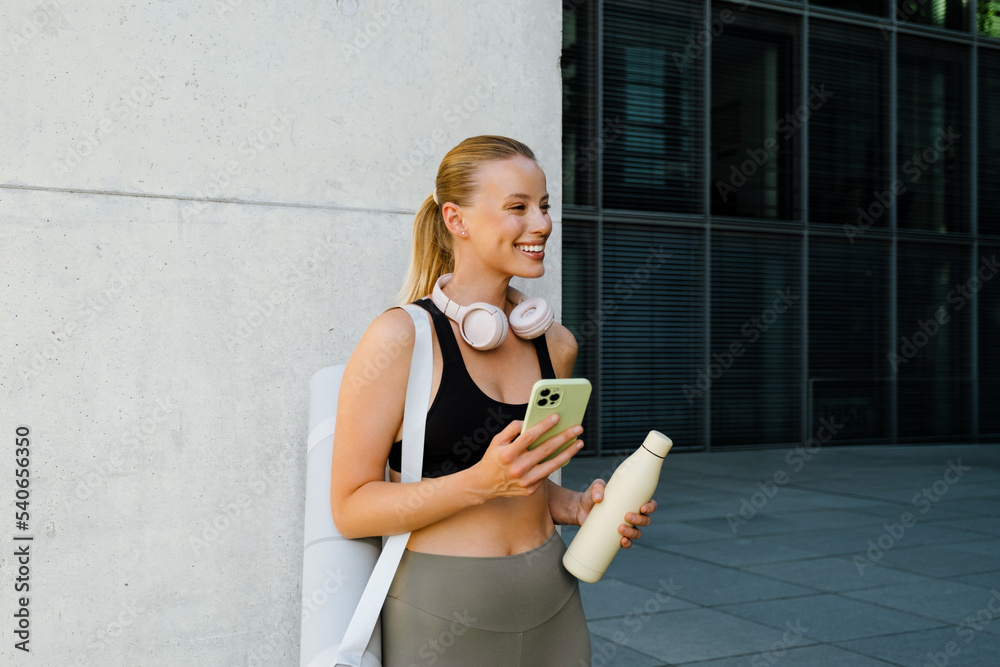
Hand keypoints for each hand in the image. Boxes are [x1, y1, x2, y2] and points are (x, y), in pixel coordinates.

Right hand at [469, 415, 583, 501]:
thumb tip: (528, 421)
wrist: (484, 485)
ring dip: (568, 452)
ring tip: (578, 443)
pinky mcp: (530, 490)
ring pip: (553, 464)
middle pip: (546, 449)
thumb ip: (512, 429)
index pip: (530, 436)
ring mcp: (525, 481)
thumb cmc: (492, 459)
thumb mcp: (496, 441)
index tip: (557, 417)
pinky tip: (566, 455)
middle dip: (564, 437)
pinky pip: (547, 474)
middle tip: (577, 428)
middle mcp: (518, 468)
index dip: (544, 425)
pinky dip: (557, 464)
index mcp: (508, 454)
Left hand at [577, 479, 656, 548]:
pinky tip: (623, 541)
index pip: (649, 504)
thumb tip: (598, 498)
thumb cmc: (592, 495)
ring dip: (633, 533)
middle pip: (645, 520)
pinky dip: (627, 543)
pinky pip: (627, 542)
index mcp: (632, 502)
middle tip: (627, 516)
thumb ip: (597, 487)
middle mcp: (632, 514)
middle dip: (640, 520)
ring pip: (637, 532)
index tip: (643, 508)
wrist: (579, 509)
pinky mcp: (615, 536)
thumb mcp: (595, 487)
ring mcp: (625, 526)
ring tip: (620, 528)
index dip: (651, 507)